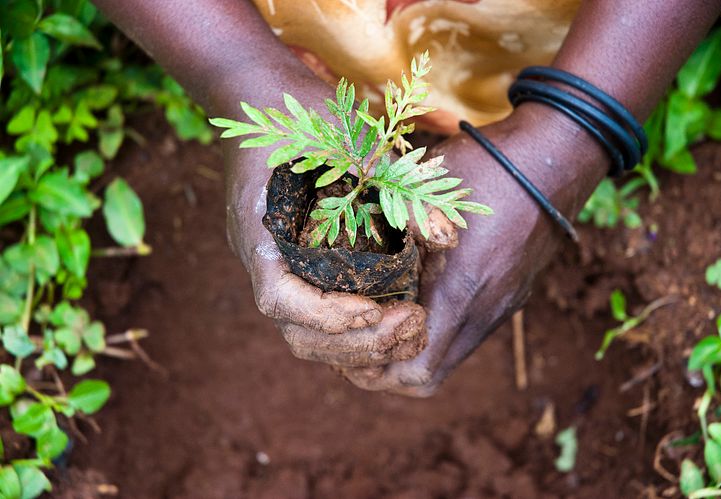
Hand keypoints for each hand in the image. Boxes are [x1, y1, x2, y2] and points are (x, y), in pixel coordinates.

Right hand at [222, 65, 458, 367]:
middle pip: (297, 332)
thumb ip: (395, 186)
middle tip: (412, 324)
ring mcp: (281, 266)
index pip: (279, 300)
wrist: (265, 97)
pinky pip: (323, 314)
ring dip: (361, 344)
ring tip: (413, 328)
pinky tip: (399, 316)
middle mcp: (267, 260)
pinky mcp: (301, 266)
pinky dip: (358, 329)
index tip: (374, 309)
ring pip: (310, 334)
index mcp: (260, 233)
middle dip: (355, 342)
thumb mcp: (348, 139)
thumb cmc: (302, 114)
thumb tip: (449, 239)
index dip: (325, 316)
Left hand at [339, 103, 606, 395]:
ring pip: (448, 358)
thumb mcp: (423, 191)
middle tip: (352, 341)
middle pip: (427, 378)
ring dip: (409, 351)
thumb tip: (333, 239)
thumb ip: (384, 225)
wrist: (556, 158)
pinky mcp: (510, 296)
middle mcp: (484, 310)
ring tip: (376, 320)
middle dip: (384, 371)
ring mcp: (501, 307)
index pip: (415, 370)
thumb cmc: (485, 166)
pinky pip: (466, 335)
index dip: (373, 371)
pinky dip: (433, 332)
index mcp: (460, 289)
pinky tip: (413, 300)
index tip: (344, 347)